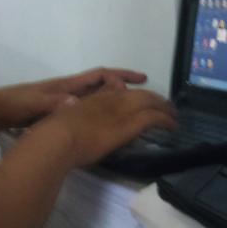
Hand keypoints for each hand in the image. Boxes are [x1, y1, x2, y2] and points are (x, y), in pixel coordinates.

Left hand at [0, 67, 148, 136]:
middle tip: (144, 93)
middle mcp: (70, 90)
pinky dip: (100, 111)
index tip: (140, 80)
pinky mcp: (60, 113)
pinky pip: (87, 109)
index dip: (120, 75)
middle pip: (103, 84)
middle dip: (123, 85)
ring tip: (133, 109)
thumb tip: (77, 102)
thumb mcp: (34, 103)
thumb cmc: (16, 104)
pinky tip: (107, 123)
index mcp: (68, 85)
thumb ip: (53, 103)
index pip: (100, 75)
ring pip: (96, 97)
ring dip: (114, 99)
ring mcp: (65, 101)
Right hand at [34, 88, 176, 167]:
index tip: (138, 98)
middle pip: (139, 94)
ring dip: (164, 108)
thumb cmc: (53, 135)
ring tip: (173, 116)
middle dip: (154, 99)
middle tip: (165, 107)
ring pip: (151, 102)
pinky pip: (154, 118)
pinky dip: (166, 120)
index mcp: (94, 98)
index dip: (131, 92)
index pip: (118, 89)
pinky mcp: (129, 124)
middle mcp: (110, 99)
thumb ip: (74, 120)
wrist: (58, 138)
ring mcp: (121, 109)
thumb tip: (80, 127)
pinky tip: (173, 127)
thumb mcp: (64, 122)